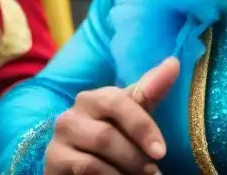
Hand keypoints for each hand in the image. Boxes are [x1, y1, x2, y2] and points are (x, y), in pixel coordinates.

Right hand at [44, 56, 179, 174]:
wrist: (77, 164)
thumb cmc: (113, 135)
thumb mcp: (132, 114)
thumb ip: (150, 92)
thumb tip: (174, 63)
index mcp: (94, 98)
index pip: (117, 102)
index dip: (141, 127)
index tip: (161, 151)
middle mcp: (71, 114)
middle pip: (106, 135)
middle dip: (135, 157)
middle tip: (153, 171)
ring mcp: (59, 139)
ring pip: (94, 158)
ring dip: (124, 171)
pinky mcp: (53, 162)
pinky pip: (85, 170)